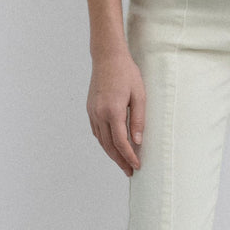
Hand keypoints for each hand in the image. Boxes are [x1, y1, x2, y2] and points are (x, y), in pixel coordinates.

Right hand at [87, 50, 145, 176]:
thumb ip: (139, 119)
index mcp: (113, 111)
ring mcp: (92, 112)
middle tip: (129, 171)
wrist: (107, 57)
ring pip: (101, 140)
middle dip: (120, 160)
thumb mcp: (139, 95)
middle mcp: (99, 114)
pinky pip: (96, 131)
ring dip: (111, 153)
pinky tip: (112, 146)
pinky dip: (104, 142)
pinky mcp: (90, 109)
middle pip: (109, 145)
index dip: (129, 156)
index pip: (121, 142)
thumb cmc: (127, 73)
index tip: (137, 165)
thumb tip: (138, 141)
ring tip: (122, 162)